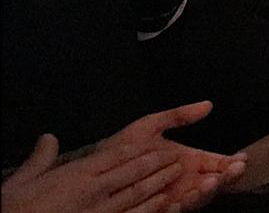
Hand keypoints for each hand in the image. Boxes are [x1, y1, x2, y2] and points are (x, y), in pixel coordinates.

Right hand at [1, 133, 180, 212]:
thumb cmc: (15, 210)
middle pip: (133, 171)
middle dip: (158, 162)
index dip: (139, 149)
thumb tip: (48, 138)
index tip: (154, 144)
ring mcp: (101, 212)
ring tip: (177, 173)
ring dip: (160, 182)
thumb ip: (40, 159)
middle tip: (176, 156)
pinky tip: (167, 204)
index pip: (116, 155)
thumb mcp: (22, 182)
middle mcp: (93, 191)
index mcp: (76, 174)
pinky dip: (153, 210)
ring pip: (138, 193)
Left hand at [101, 102, 246, 209]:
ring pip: (199, 199)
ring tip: (210, 182)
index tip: (242, 158)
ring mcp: (176, 197)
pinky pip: (173, 212)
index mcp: (191, 162)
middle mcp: (188, 182)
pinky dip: (180, 207)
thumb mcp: (150, 126)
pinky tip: (182, 200)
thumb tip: (209, 104)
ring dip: (207, 192)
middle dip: (227, 178)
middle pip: (215, 183)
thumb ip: (178, 116)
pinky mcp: (159, 209)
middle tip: (233, 171)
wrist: (95, 170)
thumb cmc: (124, 148)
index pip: (218, 164)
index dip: (232, 162)